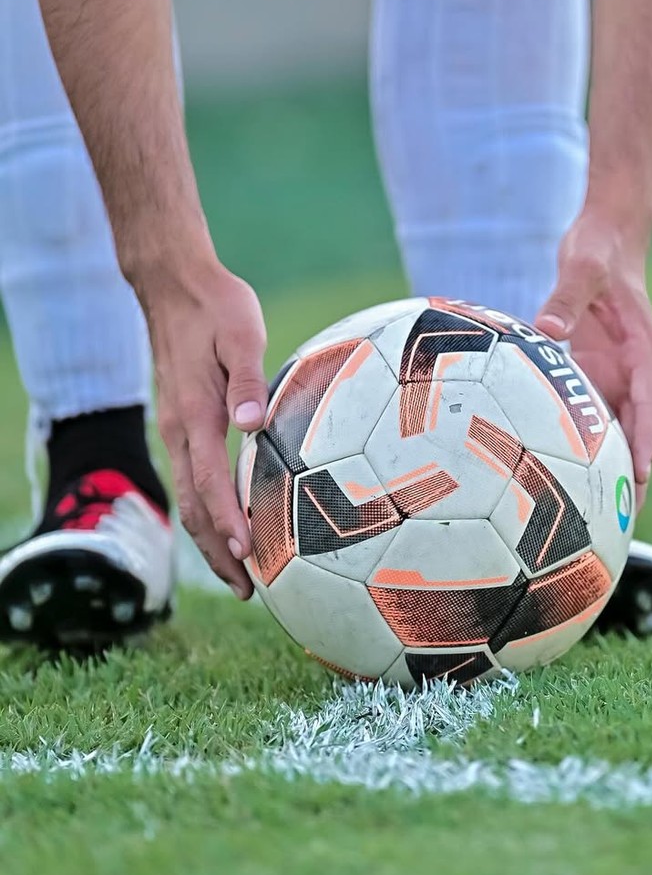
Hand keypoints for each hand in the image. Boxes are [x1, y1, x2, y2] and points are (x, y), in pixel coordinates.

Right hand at [137, 258, 267, 598]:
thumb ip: (248, 381)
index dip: (228, 521)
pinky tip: (230, 523)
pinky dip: (208, 509)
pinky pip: (192, 477)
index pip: (209, 481)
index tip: (247, 553)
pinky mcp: (183, 421)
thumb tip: (253, 424)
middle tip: (248, 589)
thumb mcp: (241, 334)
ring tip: (240, 574)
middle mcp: (180, 429)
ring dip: (212, 537)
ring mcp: (177, 427)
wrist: (175, 284)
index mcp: (195, 413)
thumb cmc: (217, 306)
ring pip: (189, 497)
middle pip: (194, 505)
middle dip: (218, 550)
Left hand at [536, 212, 651, 499]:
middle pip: (639, 430)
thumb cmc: (599, 251)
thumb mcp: (583, 267)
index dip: (646, 439)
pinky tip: (565, 477)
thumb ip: (565, 296)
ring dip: (610, 468)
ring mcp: (616, 374)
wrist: (607, 238)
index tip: (641, 473)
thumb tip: (547, 327)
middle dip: (633, 473)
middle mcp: (635, 369)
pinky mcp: (596, 372)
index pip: (650, 402)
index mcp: (644, 350)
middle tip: (622, 520)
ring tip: (599, 517)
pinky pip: (591, 415)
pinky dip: (585, 446)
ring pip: (616, 430)